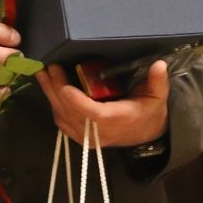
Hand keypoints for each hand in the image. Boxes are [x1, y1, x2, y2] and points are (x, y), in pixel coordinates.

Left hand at [36, 60, 169, 147]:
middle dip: (57, 90)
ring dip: (51, 96)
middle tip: (49, 68)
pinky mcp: (82, 137)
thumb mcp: (158, 97)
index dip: (78, 103)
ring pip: (63, 118)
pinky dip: (54, 106)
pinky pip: (62, 123)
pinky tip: (49, 88)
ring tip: (43, 74)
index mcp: (119, 120)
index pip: (94, 115)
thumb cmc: (150, 112)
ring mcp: (89, 137)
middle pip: (72, 113)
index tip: (65, 88)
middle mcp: (101, 132)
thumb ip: (158, 81)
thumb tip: (159, 64)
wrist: (146, 134)